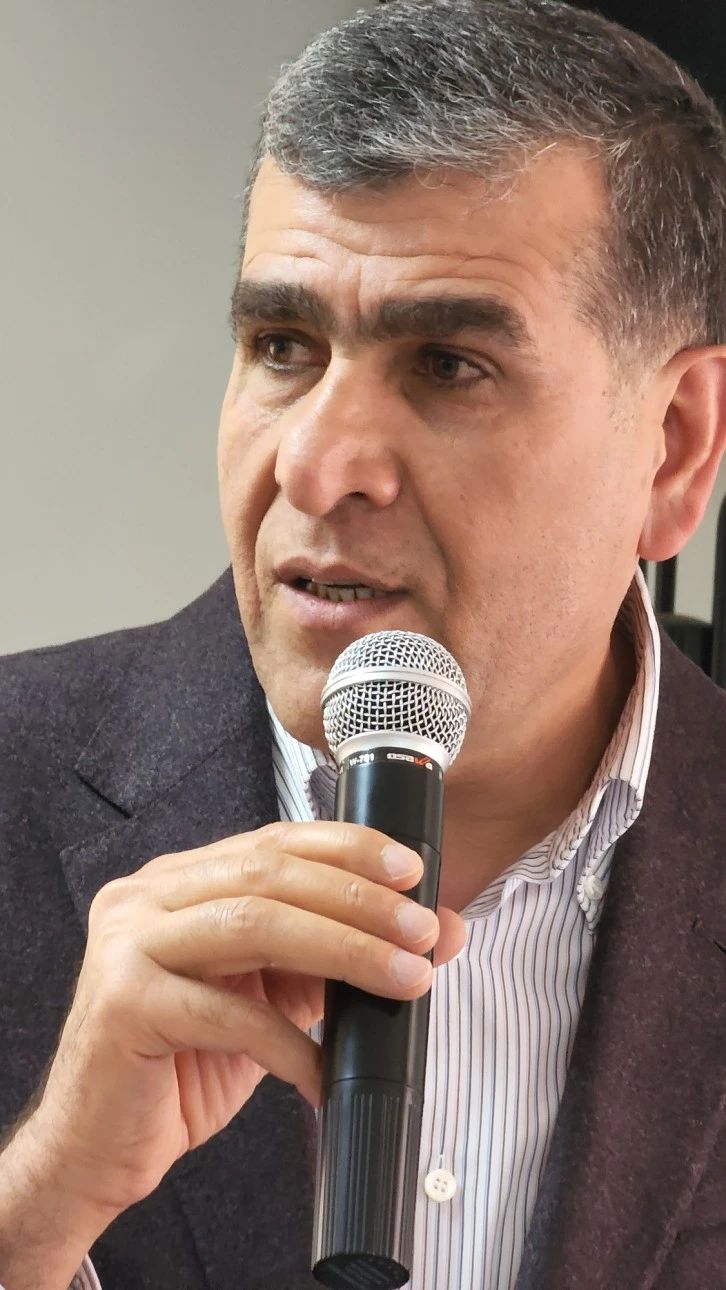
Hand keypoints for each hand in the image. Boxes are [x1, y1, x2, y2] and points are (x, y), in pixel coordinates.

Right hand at [26, 822, 465, 1235]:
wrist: (99, 1146)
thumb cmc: (185, 1064)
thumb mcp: (271, 997)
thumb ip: (340, 957)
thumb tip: (441, 931)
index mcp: (178, 879)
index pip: (272, 840)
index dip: (347, 848)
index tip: (412, 871)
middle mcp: (145, 896)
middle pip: (267, 874)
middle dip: (357, 898)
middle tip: (422, 929)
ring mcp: (127, 945)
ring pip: (253, 924)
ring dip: (343, 949)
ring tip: (404, 978)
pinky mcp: (124, 1005)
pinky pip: (228, 1014)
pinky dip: (291, 1043)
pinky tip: (327, 1072)